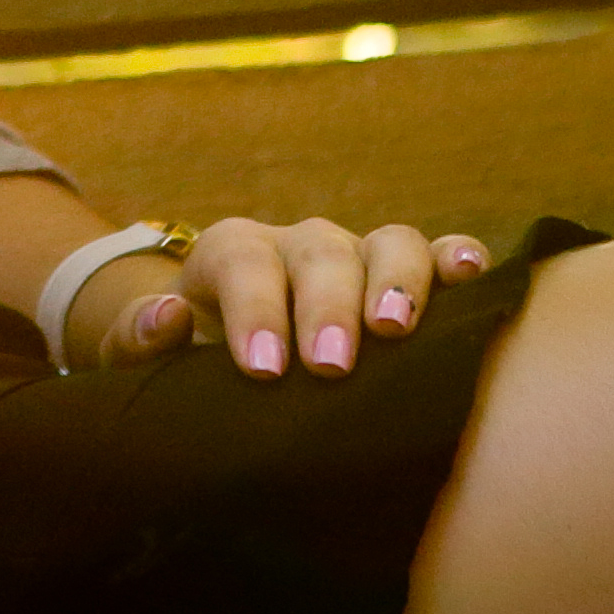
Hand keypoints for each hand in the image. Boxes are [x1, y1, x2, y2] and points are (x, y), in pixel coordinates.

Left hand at [64, 215, 487, 377]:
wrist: (216, 348)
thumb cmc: (185, 358)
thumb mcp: (141, 353)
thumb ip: (138, 341)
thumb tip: (166, 319)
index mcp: (231, 252)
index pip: (243, 261)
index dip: (255, 309)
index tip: (263, 369)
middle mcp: (298, 244)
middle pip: (320, 252)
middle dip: (327, 306)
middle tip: (329, 366)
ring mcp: (357, 257)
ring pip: (388, 243)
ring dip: (398, 282)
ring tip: (397, 328)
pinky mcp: (401, 279)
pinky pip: (437, 256)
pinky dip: (457, 259)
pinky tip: (475, 274)